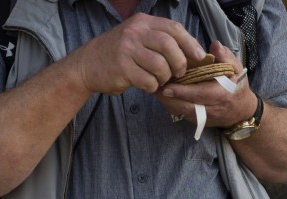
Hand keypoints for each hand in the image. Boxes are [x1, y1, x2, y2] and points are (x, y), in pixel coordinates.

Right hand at [65, 13, 206, 94]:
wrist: (88, 65)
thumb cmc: (120, 54)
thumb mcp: (138, 38)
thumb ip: (160, 40)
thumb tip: (192, 53)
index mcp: (143, 23)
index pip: (174, 28)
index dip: (190, 43)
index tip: (199, 57)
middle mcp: (135, 32)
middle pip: (169, 45)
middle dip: (179, 62)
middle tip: (179, 73)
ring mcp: (127, 49)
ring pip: (160, 65)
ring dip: (165, 77)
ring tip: (159, 79)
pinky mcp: (122, 68)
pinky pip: (148, 80)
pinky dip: (152, 87)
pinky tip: (147, 85)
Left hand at [156, 41, 256, 127]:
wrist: (241, 112)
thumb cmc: (238, 87)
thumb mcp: (237, 69)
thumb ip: (226, 57)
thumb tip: (214, 46)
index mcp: (222, 94)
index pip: (200, 94)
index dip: (182, 92)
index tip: (167, 86)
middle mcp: (212, 109)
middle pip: (186, 106)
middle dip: (169, 98)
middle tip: (155, 86)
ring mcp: (204, 118)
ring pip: (181, 112)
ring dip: (167, 103)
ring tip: (155, 89)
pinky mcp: (198, 122)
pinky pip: (181, 114)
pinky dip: (171, 106)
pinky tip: (163, 95)